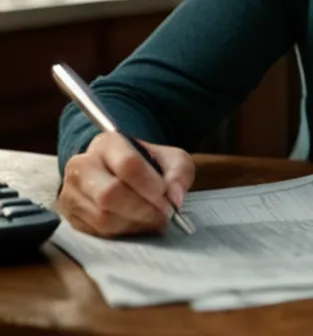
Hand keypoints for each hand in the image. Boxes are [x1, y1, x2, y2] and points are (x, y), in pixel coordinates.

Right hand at [58, 132, 194, 237]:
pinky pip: (96, 231)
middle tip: (164, 216)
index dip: (149, 185)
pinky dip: (122, 232)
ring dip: (134, 224)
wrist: (117, 172)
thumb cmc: (146, 164)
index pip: (127, 165)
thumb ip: (178, 173)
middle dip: (142, 209)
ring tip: (154, 222)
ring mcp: (71, 192)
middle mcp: (82, 165)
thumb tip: (174, 197)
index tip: (167, 198)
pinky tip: (137, 226)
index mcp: (107, 143)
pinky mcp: (70, 216)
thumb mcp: (170, 159)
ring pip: (102, 216)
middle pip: (110, 193)